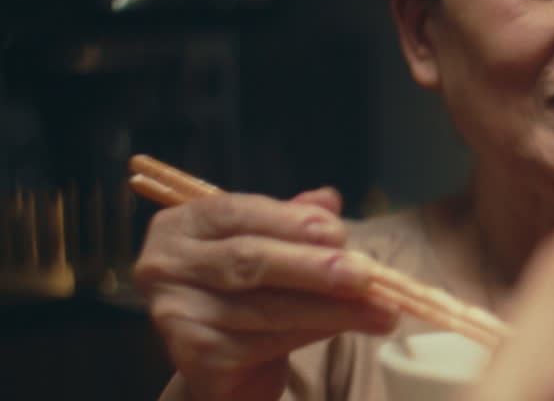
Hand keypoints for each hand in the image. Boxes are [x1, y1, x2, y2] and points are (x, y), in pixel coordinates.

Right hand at [133, 188, 398, 400]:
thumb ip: (295, 220)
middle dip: (315, 267)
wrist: (227, 360)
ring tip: (381, 309)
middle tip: (366, 274)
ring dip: (332, 308)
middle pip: (249, 261)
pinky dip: (315, 333)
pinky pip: (265, 343)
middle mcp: (165, 266)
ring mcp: (175, 314)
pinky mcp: (194, 357)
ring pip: (266, 307)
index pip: (235, 212)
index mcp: (182, 225)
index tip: (339, 232)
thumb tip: (329, 199)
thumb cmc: (250, 289)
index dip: (290, 220)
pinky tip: (349, 327)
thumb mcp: (272, 243)